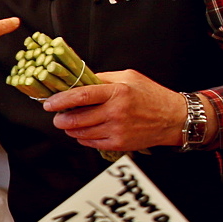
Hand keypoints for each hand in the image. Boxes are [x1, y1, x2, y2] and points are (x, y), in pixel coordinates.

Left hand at [41, 69, 188, 154]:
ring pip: (80, 132)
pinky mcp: (119, 144)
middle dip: (61, 118)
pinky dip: (82, 137)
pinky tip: (85, 130)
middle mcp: (116, 112)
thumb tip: (79, 80)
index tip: (49, 102)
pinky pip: (90, 143)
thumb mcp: (129, 78)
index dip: (61, 100)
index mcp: (118, 92)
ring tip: (70, 122)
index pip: (82, 95)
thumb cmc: (151, 95)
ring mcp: (117, 130)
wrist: (173, 118)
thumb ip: (103, 79)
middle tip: (57, 115)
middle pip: (76, 118)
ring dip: (70, 128)